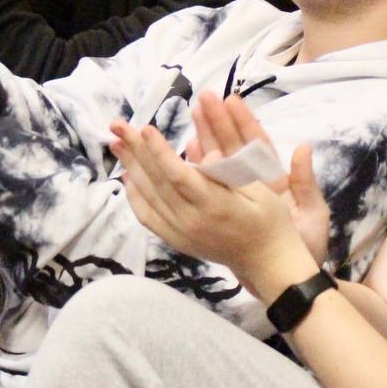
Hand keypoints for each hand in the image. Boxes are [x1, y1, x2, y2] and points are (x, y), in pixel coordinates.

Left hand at [111, 115, 318, 301]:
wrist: (266, 262)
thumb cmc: (270, 220)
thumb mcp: (261, 191)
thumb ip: (232, 172)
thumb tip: (208, 153)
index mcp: (215, 206)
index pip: (179, 176)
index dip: (159, 152)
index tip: (145, 129)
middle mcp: (192, 221)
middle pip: (157, 182)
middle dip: (136, 151)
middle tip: (118, 125)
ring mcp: (181, 234)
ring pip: (148, 197)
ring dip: (131, 167)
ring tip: (116, 142)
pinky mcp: (177, 241)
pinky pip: (148, 218)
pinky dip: (134, 196)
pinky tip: (128, 176)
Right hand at [189, 92, 330, 264]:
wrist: (291, 279)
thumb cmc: (306, 247)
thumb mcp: (312, 215)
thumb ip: (306, 183)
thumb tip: (304, 146)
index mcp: (275, 180)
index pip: (257, 144)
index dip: (244, 121)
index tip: (231, 100)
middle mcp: (254, 183)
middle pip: (233, 146)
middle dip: (218, 121)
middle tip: (202, 98)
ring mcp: (238, 195)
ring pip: (218, 161)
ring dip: (205, 137)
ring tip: (191, 114)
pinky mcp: (227, 209)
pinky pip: (210, 185)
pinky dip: (198, 168)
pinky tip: (186, 151)